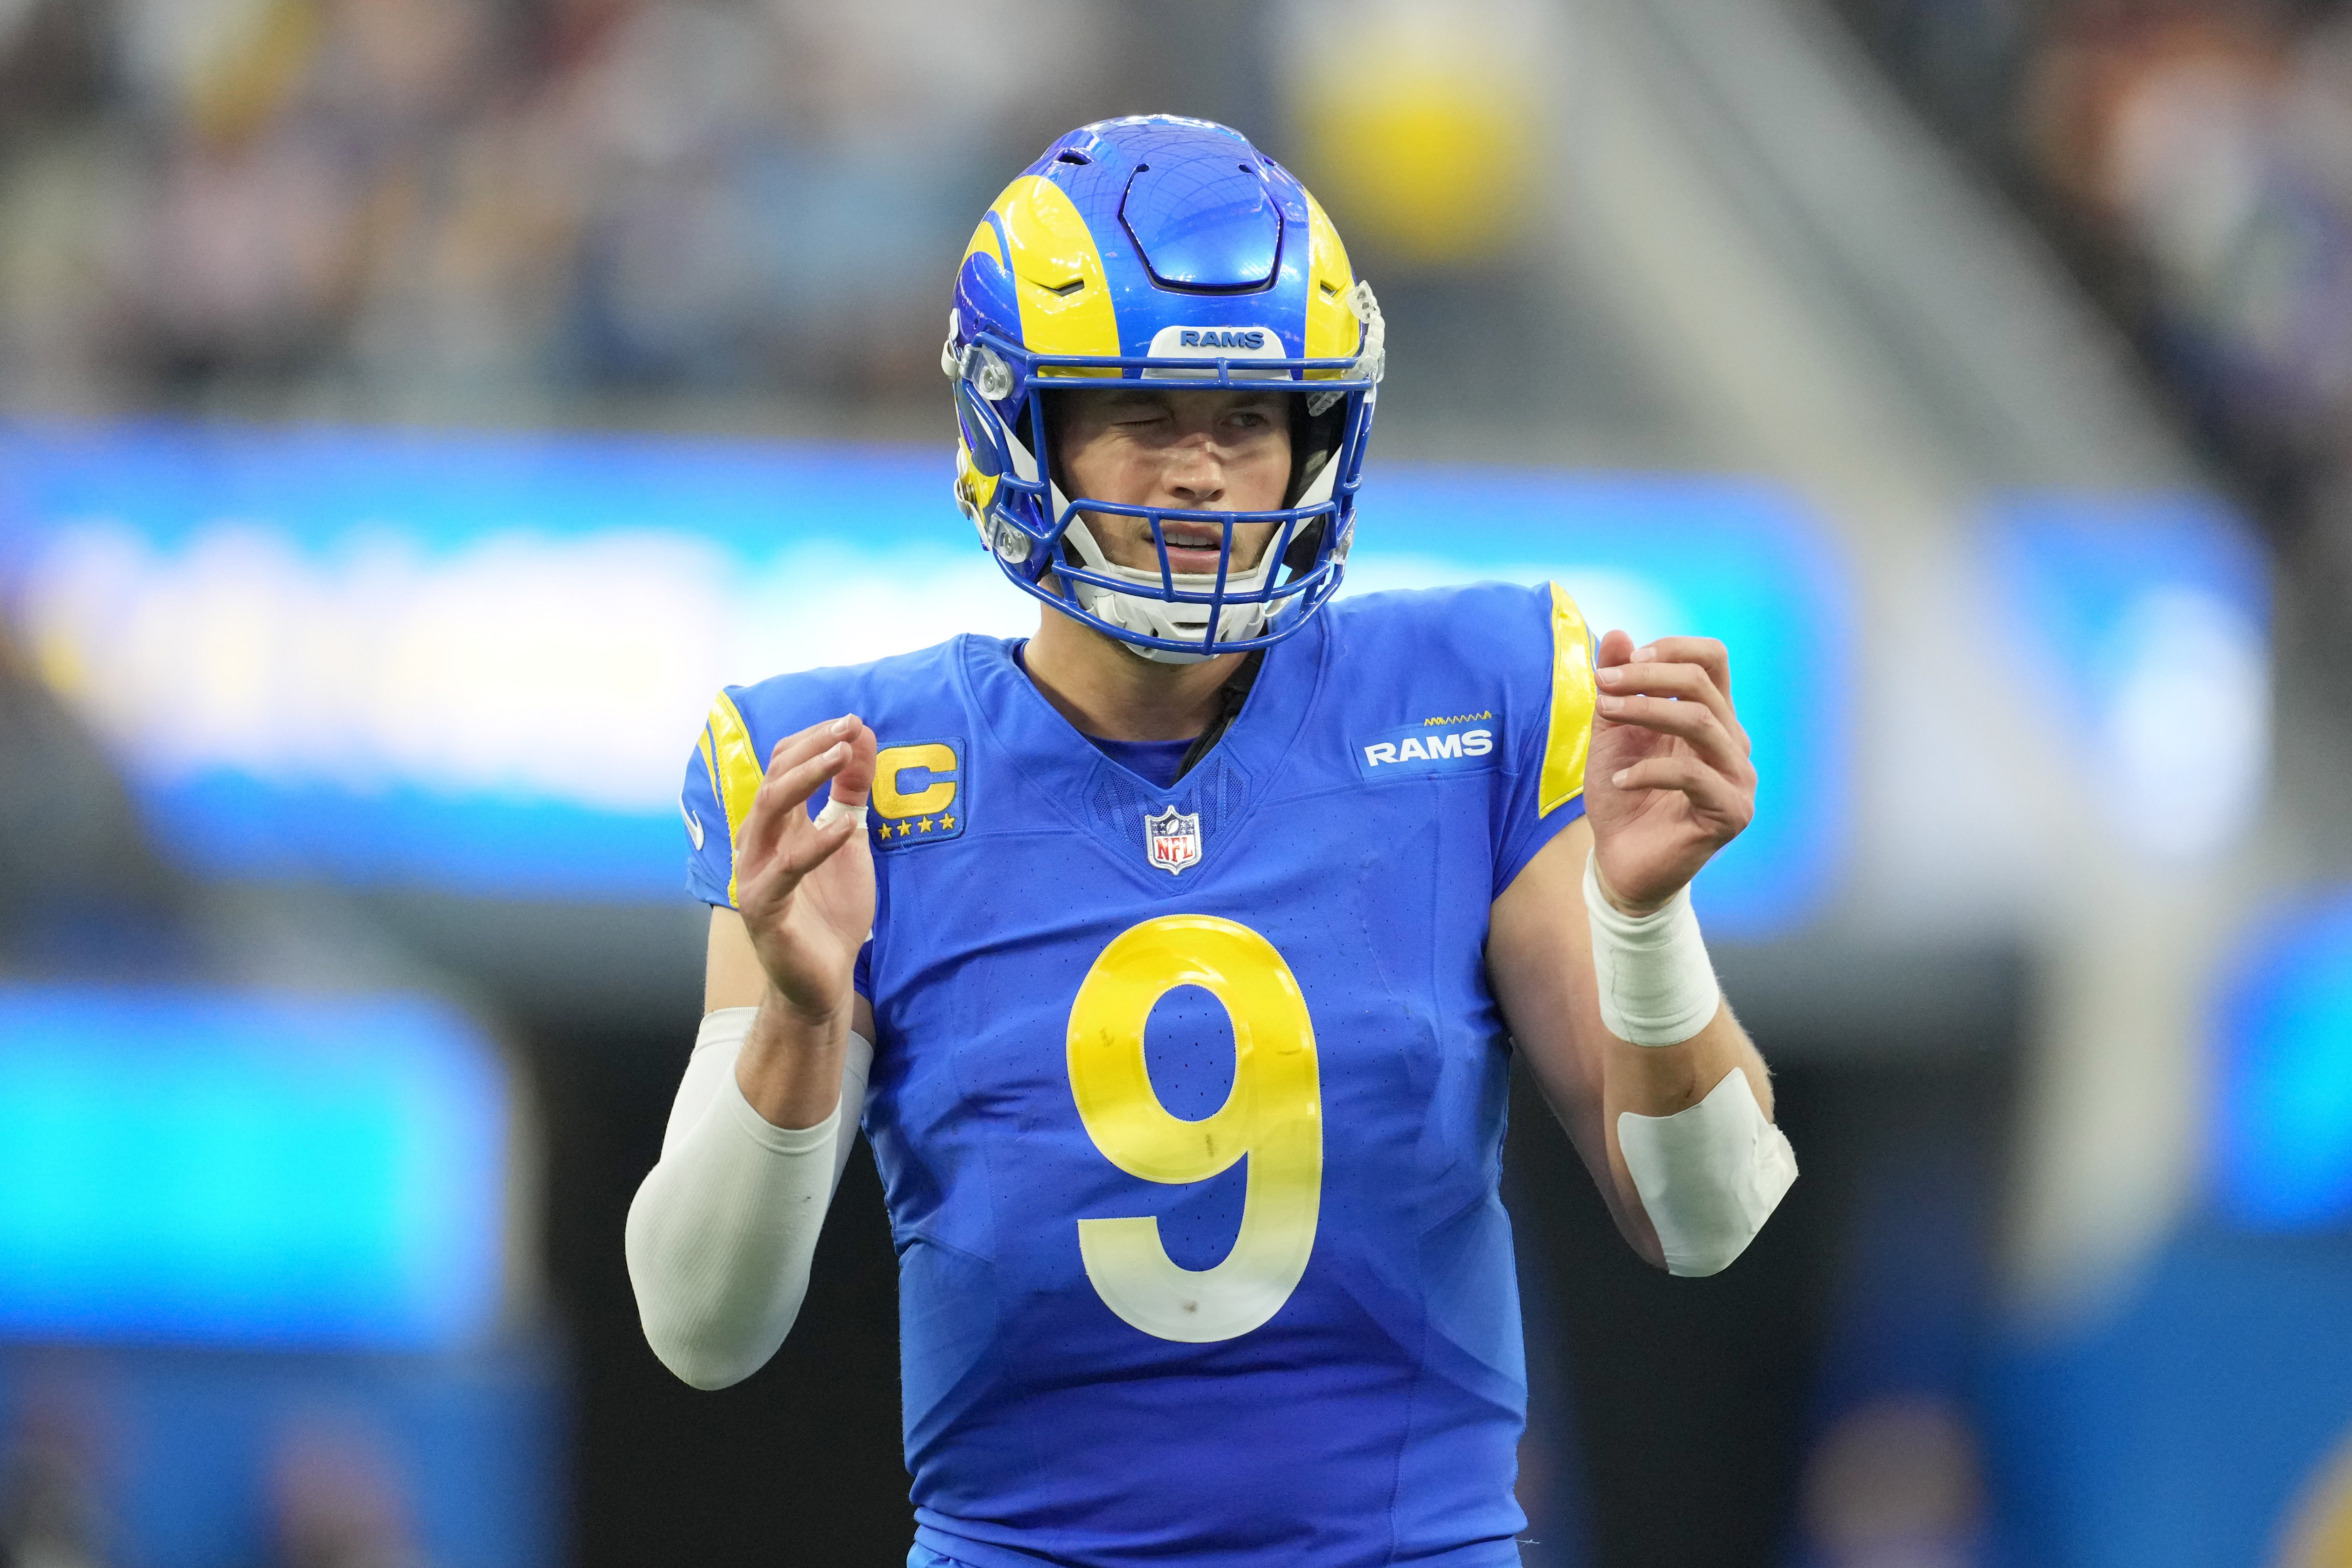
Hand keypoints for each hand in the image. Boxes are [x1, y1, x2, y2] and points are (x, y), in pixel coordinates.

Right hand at [733, 715, 878, 1026]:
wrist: (823, 979)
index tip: (852, 721)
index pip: (782, 765)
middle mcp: (756, 842)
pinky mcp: (763, 906)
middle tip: (848, 729)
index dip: (813, 739)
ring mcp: (753, 872)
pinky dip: (816, 843)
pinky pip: (786, 867)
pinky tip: (846, 827)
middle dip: (811, 749)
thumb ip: (851, 794)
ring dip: (807, 778)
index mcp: (775, 824)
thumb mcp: (848, 842)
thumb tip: (861, 738)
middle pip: (774, 778)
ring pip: (769, 810)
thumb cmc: (832, 910)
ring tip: (843, 757)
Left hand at [1583, 631, 1755, 914]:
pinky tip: (1619, 780)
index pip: (1712, 659)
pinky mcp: (1732, 813)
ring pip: (1702, 722)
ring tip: (1606, 715)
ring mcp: (1739, 779)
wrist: (1620, 861)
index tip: (1623, 661)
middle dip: (1647, 677)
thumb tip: (1618, 634)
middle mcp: (1733, 743)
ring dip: (1646, 710)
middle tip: (1603, 683)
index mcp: (1713, 717)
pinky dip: (1648, 770)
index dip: (1670, 649)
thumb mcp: (1612, 735)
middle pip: (1704, 684)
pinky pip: (1693, 775)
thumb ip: (1617, 688)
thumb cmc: (1622, 796)